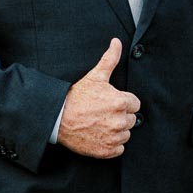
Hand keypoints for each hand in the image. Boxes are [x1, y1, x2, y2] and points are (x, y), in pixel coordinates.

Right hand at [56, 39, 139, 158]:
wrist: (57, 119)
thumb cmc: (76, 97)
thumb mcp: (95, 76)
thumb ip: (110, 59)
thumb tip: (117, 42)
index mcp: (121, 102)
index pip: (135, 104)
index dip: (122, 102)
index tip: (109, 102)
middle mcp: (120, 121)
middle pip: (131, 119)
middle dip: (119, 116)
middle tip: (102, 113)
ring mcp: (113, 137)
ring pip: (125, 134)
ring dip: (116, 130)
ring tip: (99, 123)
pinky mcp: (107, 151)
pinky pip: (119, 149)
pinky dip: (111, 144)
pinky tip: (99, 135)